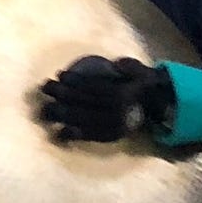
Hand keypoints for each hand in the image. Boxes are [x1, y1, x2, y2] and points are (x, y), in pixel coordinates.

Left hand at [35, 55, 174, 144]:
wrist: (155, 111)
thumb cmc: (139, 86)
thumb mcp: (141, 72)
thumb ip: (130, 67)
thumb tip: (117, 65)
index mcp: (124, 95)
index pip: (94, 86)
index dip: (76, 80)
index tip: (60, 74)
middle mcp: (117, 112)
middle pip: (85, 103)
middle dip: (63, 94)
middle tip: (46, 86)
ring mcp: (113, 127)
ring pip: (84, 120)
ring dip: (62, 114)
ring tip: (46, 107)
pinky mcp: (109, 138)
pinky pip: (89, 137)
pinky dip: (74, 136)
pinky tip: (58, 132)